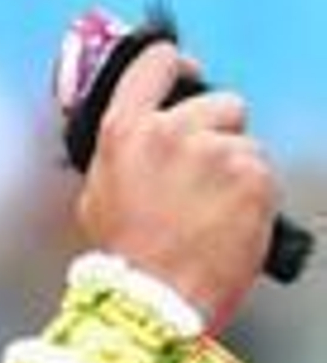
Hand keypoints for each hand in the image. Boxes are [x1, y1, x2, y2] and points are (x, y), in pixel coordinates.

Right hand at [76, 42, 275, 331]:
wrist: (155, 298)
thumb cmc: (125, 257)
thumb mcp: (98, 193)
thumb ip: (123, 151)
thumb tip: (140, 136)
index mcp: (125, 131)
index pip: (157, 63)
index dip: (175, 64)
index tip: (183, 70)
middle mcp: (172, 132)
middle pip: (219, 102)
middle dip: (217, 130)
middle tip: (201, 172)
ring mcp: (217, 152)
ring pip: (246, 143)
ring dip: (236, 169)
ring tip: (211, 208)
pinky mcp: (254, 177)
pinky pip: (264, 173)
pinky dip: (253, 196)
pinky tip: (228, 221)